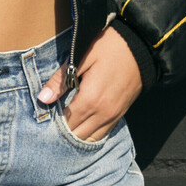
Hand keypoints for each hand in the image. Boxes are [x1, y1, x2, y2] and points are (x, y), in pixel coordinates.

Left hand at [36, 25, 142, 142]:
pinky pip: (103, 133)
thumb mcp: (81, 56)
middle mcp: (103, 113)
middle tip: (49, 125)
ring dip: (76, 136)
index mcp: (90, 99)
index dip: (52, 123)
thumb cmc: (109, 46)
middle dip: (62, 133)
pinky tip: (80, 127)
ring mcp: (113, 115)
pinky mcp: (121, 114)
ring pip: (90, 139)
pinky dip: (90, 134)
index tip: (43, 117)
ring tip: (63, 128)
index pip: (65, 123)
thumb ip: (61, 80)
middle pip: (77, 135)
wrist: (143, 46)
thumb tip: (43, 98)